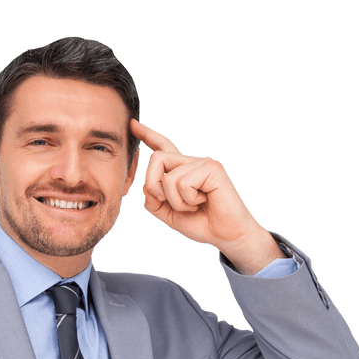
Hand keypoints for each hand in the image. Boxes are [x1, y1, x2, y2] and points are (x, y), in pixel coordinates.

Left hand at [130, 118, 281, 270]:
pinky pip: (183, 183)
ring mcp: (203, 164)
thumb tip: (146, 186)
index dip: (147, 135)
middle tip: (164, 201)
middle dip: (152, 184)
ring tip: (193, 206)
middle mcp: (192, 163)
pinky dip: (187, 201)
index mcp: (182, 171)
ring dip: (176, 202)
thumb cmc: (201, 223)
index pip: (163, 147)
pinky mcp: (212, 169)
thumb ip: (153, 200)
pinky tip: (203, 202)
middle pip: (157, 158)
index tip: (133, 123)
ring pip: (168, 177)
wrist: (226, 235)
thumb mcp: (169, 213)